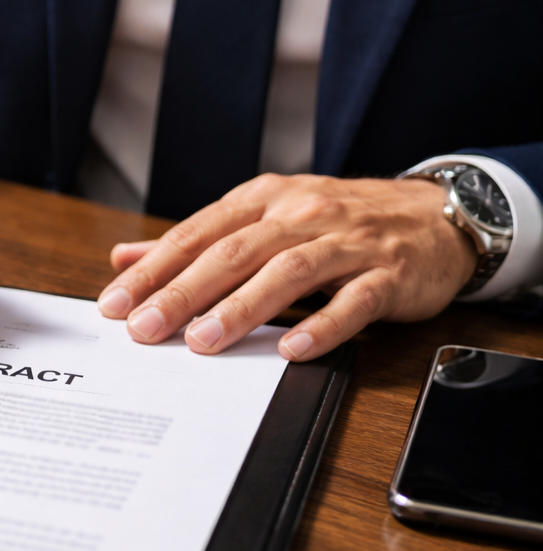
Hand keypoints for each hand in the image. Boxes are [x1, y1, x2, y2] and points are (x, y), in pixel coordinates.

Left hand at [95, 173, 477, 361]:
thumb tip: (126, 259)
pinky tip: (291, 350)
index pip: (196, 235)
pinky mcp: (388, 274)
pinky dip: (322, 326)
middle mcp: (302, 214)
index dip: (153, 270)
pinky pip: (354, 301)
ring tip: (203, 341)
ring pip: (288, 272)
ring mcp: (348, 243)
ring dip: (242, 308)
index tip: (114, 303)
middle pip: (234, 253)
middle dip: (183, 292)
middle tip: (144, 328)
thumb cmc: (338, 222)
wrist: (436, 216)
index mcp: (264, 200)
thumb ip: (197, 242)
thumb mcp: (264, 218)